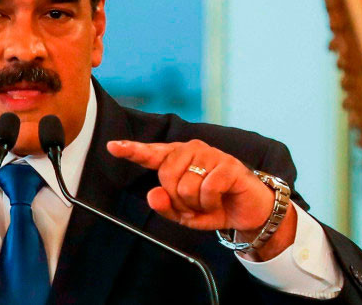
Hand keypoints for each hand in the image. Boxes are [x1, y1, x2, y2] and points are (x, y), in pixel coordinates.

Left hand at [108, 139, 295, 258]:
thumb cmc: (214, 206)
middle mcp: (192, 150)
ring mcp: (211, 154)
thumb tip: (154, 195)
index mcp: (177, 158)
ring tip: (209, 202)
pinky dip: (211, 203)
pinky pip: (207, 189)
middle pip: (166, 176)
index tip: (112, 146)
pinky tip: (220, 199)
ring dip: (196, 204)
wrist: (249, 213)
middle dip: (178, 199)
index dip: (131, 150)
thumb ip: (165, 206)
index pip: (151, 154)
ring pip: (186, 185)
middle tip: (194, 205)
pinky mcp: (228, 164)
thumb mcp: (184, 214)